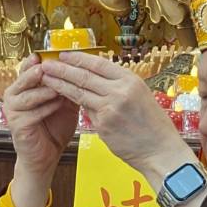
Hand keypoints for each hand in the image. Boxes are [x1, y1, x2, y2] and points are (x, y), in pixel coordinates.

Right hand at [2, 55, 78, 206]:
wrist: (46, 157)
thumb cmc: (54, 129)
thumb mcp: (63, 104)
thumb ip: (66, 88)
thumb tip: (81, 69)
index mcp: (24, 87)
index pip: (29, 68)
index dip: (40, 60)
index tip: (54, 53)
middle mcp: (14, 96)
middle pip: (25, 77)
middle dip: (41, 71)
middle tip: (53, 65)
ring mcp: (13, 111)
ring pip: (28, 94)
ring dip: (45, 89)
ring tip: (60, 86)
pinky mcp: (16, 125)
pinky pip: (32, 113)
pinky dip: (46, 107)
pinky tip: (58, 104)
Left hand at [39, 52, 191, 183]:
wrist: (161, 152)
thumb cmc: (153, 126)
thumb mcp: (140, 97)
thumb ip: (118, 88)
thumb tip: (94, 82)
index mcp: (131, 80)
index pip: (98, 63)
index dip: (78, 58)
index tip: (63, 55)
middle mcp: (120, 91)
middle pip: (84, 75)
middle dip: (62, 68)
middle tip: (46, 63)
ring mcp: (111, 108)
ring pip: (79, 92)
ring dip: (59, 84)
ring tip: (45, 78)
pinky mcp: (104, 125)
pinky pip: (85, 112)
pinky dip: (71, 104)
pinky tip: (58, 99)